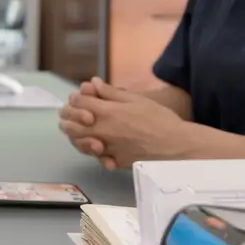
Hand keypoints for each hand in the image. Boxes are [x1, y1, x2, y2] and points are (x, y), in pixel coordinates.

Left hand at [66, 81, 189, 168]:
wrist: (176, 146)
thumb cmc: (159, 119)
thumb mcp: (136, 99)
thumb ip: (111, 93)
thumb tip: (93, 83)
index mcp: (108, 112)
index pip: (77, 102)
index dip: (75, 98)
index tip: (81, 97)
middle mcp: (102, 130)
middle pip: (70, 125)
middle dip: (68, 118)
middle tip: (73, 115)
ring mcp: (106, 148)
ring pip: (78, 143)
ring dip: (76, 135)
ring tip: (84, 129)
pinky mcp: (114, 162)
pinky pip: (95, 157)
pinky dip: (93, 152)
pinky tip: (100, 146)